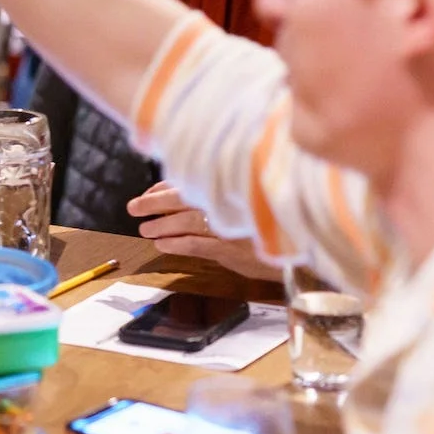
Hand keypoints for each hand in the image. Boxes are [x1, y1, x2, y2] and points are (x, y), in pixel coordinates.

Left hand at [126, 183, 281, 281]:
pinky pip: (196, 245)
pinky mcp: (231, 250)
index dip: (163, 188)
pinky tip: (162, 245)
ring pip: (185, 222)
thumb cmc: (271, 224)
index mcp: (227, 189)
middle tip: (133, 207)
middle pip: (181, 199)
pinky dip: (176, 244)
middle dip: (154, 202)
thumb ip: (219, 196)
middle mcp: (226, 204)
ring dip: (161, 225)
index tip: (148, 192)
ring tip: (145, 230)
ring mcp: (228, 227)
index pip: (188, 184)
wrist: (299, 249)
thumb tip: (182, 191)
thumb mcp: (246, 203)